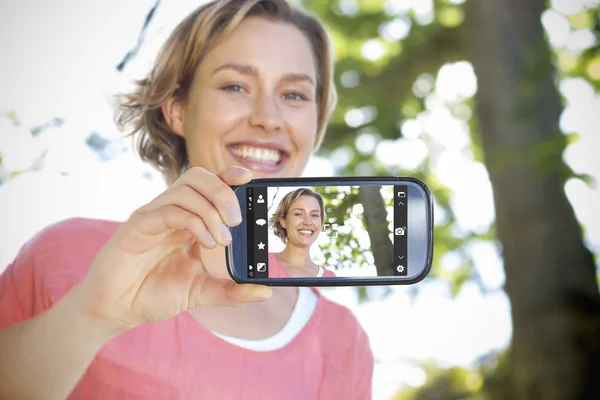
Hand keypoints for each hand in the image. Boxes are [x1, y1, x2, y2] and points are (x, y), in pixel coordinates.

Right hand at [75, 166, 271, 332]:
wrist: (117, 310)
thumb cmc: (153, 294)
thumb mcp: (200, 293)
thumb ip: (231, 291)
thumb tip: (264, 292)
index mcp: (186, 220)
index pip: (209, 185)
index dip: (229, 176)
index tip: (250, 179)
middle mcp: (171, 212)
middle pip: (198, 178)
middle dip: (223, 192)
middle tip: (237, 220)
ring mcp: (153, 216)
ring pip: (185, 189)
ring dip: (211, 209)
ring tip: (222, 238)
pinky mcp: (138, 225)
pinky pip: (169, 209)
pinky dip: (193, 221)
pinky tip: (205, 242)